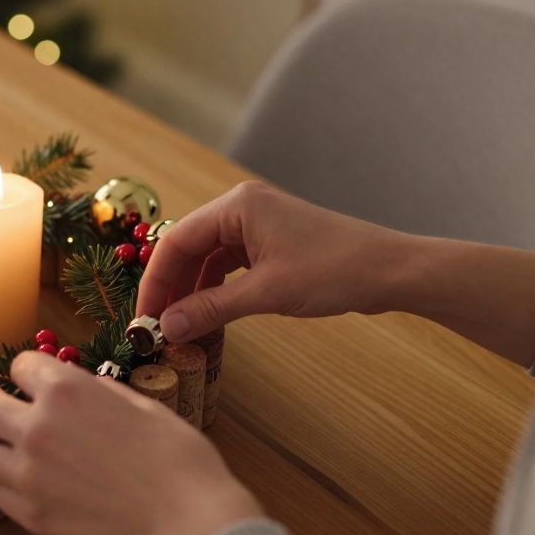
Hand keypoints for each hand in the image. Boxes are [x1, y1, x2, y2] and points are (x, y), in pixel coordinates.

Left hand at [0, 352, 261, 534]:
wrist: (188, 523)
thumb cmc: (179, 461)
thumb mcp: (143, 405)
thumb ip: (100, 392)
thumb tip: (84, 388)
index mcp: (66, 390)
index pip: (19, 364)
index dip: (30, 373)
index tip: (36, 385)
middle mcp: (37, 426)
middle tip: (7, 414)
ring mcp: (28, 474)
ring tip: (14, 453)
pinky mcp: (30, 514)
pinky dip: (9, 487)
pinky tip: (33, 487)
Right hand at [137, 180, 409, 342]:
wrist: (392, 271)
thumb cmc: (335, 271)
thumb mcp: (266, 293)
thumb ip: (210, 309)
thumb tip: (165, 329)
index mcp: (236, 206)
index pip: (175, 242)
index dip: (154, 282)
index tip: (142, 318)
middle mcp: (241, 208)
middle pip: (187, 248)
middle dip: (170, 288)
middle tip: (156, 327)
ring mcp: (257, 224)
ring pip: (206, 259)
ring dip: (190, 291)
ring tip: (179, 326)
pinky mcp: (270, 242)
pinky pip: (227, 265)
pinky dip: (214, 289)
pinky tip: (207, 314)